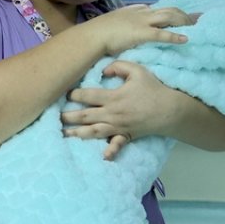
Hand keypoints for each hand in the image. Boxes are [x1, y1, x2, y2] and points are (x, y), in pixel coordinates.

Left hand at [60, 61, 179, 157]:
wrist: (170, 109)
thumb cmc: (153, 88)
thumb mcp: (137, 71)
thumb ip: (119, 66)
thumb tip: (103, 70)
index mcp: (114, 97)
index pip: (88, 96)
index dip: (75, 94)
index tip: (65, 93)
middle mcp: (113, 114)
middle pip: (86, 116)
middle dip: (69, 117)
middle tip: (55, 117)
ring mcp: (119, 126)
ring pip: (94, 131)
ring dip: (78, 134)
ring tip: (64, 134)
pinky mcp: (126, 135)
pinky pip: (116, 144)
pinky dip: (110, 151)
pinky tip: (102, 156)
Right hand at [81, 4, 192, 56]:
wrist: (92, 36)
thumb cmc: (98, 33)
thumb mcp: (112, 24)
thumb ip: (121, 25)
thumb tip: (123, 31)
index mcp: (134, 11)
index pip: (157, 9)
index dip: (170, 13)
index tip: (180, 18)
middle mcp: (141, 13)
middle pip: (168, 10)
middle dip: (183, 16)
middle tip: (194, 23)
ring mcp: (142, 22)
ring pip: (169, 17)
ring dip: (183, 22)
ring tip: (195, 29)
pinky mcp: (142, 33)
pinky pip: (162, 33)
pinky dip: (175, 36)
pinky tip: (185, 40)